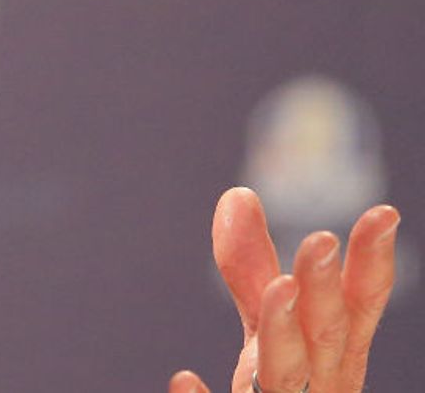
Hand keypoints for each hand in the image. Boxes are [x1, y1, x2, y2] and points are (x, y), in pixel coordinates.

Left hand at [169, 187, 399, 392]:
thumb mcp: (271, 329)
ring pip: (287, 378)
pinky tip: (185, 379)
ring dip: (284, 335)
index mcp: (331, 358)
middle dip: (326, 292)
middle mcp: (319, 386)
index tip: (384, 213)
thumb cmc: (283, 390)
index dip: (372, 265)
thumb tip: (238, 195)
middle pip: (325, 338)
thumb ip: (253, 270)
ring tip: (281, 289)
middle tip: (320, 240)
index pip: (357, 308)